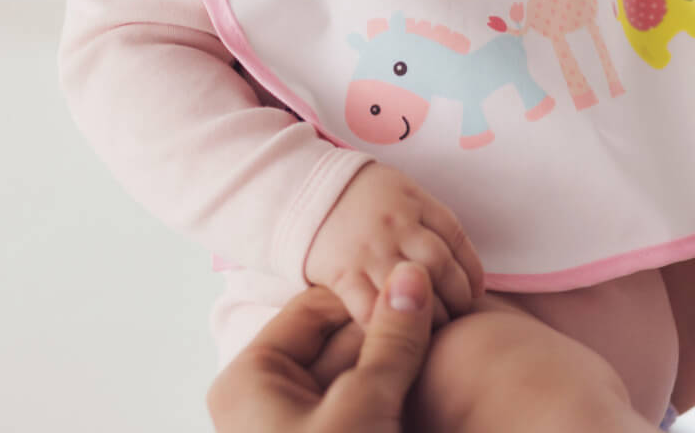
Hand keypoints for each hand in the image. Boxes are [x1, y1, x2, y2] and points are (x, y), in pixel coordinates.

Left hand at [206, 261, 432, 432]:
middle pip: (335, 342)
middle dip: (385, 331)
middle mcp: (265, 399)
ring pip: (353, 375)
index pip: (312, 309)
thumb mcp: (361, 408)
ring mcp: (296, 426)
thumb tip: (414, 276)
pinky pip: (360, 405)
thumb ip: (390, 341)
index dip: (368, 293)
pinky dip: (392, 393)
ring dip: (395, 362)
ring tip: (444, 337)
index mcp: (250, 379)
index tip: (418, 283)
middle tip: (440, 309)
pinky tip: (429, 377)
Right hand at [305, 162, 483, 326]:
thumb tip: (464, 266)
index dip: (472, 270)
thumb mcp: (403, 191)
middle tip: (458, 315)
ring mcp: (368, 251)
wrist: (304, 190)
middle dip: (456, 296)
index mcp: (414, 202)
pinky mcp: (340, 274)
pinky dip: (386, 325)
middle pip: (439, 265)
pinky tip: (393, 333)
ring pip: (410, 290)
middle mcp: (394, 226)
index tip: (474, 292)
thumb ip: (431, 221)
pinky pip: (368, 309)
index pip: (456, 237)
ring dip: (428, 316)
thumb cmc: (362, 196)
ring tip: (430, 329)